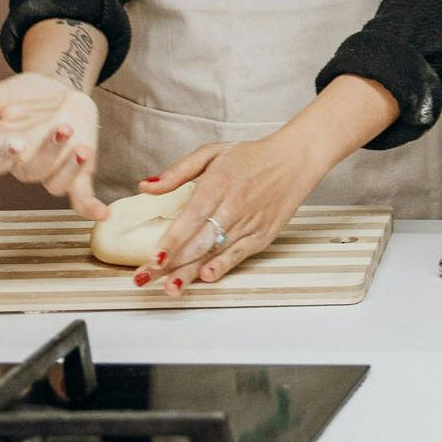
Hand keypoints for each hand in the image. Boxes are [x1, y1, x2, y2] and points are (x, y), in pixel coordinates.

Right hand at [0, 75, 106, 219]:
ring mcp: (51, 170)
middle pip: (31, 171)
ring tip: (82, 146)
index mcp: (1, 149)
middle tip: (63, 127)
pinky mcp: (77, 171)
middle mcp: (23, 165)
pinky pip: (80, 196)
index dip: (5, 156)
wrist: (61, 90)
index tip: (15, 143)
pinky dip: (90, 207)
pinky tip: (104, 214)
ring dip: (70, 169)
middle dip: (49, 151)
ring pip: (55, 184)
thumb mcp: (2, 95)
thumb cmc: (28, 95)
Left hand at [132, 132, 331, 294]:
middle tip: (145, 280)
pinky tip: (208, 276)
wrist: (296, 159)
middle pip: (198, 242)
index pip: (189, 219)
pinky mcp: (263, 234)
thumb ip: (178, 171)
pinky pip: (239, 254)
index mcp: (218, 185)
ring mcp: (250, 223)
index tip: (153, 259)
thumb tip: (145, 186)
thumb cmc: (252, 156)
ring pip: (215, 252)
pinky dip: (224, 266)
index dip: (171, 242)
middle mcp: (233, 206)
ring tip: (171, 288)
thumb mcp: (212, 153)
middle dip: (170, 264)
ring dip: (191, 272)